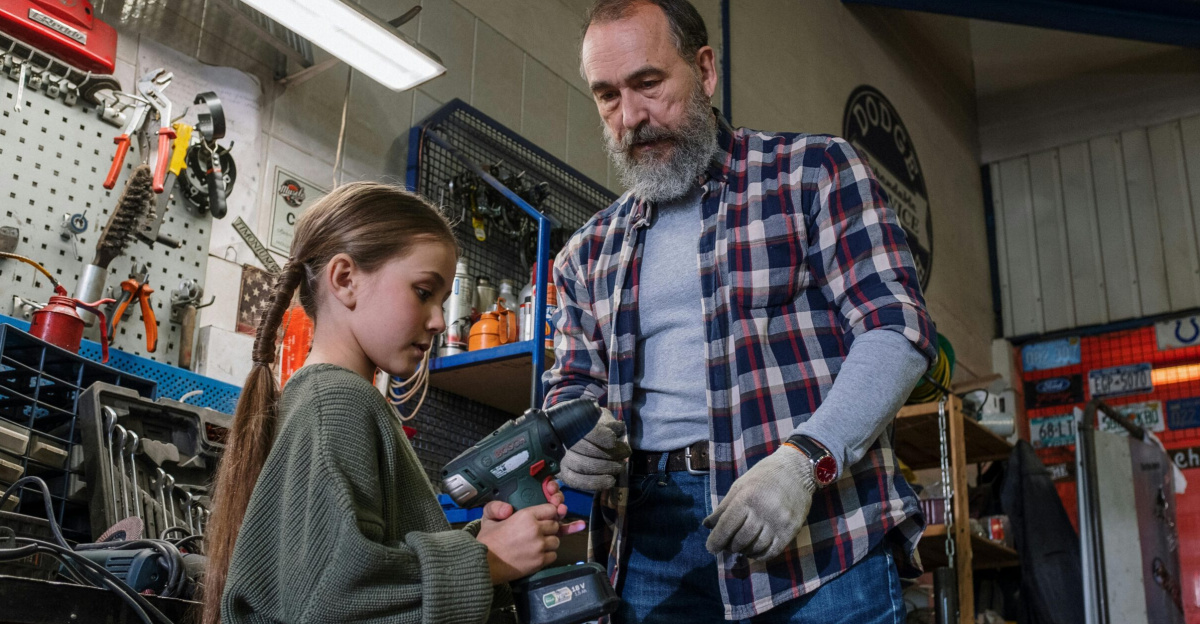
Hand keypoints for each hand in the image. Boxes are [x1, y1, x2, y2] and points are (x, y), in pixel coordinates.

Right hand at [477, 502, 577, 584]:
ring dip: (549, 542)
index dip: (548, 514)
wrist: (485, 565)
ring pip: (556, 541)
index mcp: (526, 516)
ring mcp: (539, 546)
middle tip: (539, 532)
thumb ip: (497, 507)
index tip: (543, 519)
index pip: (551, 509)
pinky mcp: (540, 561)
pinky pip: (553, 555)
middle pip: (555, 525)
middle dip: (549, 528)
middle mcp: (536, 530)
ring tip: (537, 544)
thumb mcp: (488, 519)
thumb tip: (509, 509)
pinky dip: (547, 555)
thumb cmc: (487, 542)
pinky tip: (537, 554)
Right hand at [560, 407, 631, 491]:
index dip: (600, 436)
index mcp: (571, 423)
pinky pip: (578, 481)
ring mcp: (561, 458)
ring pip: (581, 466)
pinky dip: (596, 482)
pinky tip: (610, 481)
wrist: (581, 439)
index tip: (613, 441)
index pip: (584, 431)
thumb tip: (618, 427)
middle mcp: (562, 441)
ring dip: (604, 468)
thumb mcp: (602, 419)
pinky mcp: (564, 474)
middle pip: (583, 449)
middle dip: (608, 454)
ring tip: (619, 467)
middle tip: (625, 454)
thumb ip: (609, 424)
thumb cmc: (594, 426)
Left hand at [702, 445, 815, 560]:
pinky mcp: (791, 530)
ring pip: (755, 548)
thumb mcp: (739, 486)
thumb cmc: (763, 476)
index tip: (711, 548)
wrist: (796, 470)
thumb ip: (723, 507)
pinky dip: (760, 555)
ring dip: (745, 551)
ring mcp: (778, 522)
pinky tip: (755, 551)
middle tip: (728, 545)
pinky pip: (772, 552)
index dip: (716, 541)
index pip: (726, 527)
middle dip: (730, 546)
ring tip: (741, 547)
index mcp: (746, 498)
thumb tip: (707, 526)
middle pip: (740, 540)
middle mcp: (763, 511)